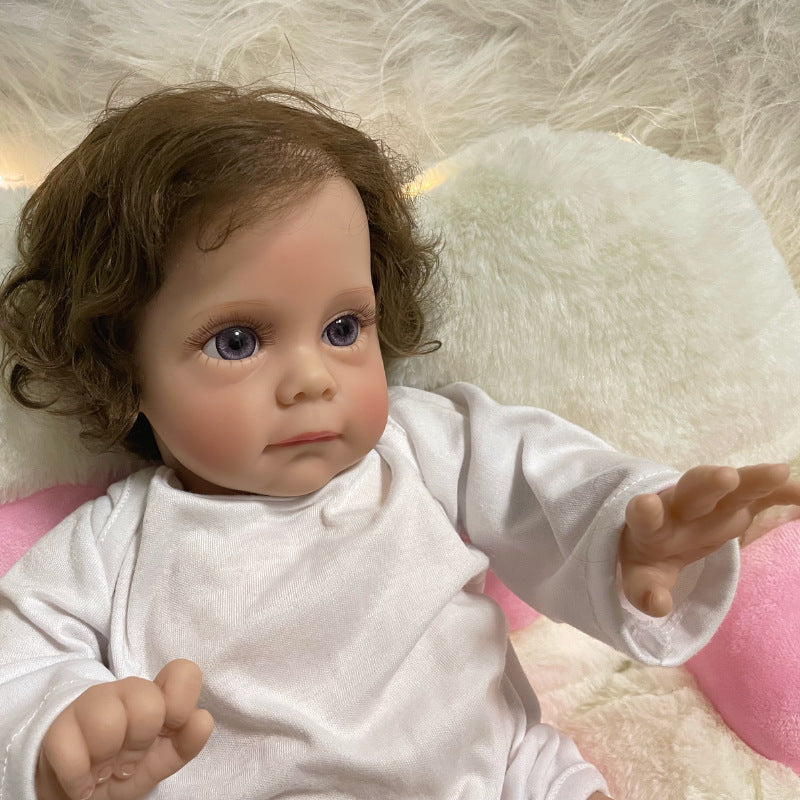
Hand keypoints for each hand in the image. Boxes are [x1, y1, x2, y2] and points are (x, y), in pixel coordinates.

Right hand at [36, 660, 212, 799]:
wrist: (75, 784)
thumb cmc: (123, 764)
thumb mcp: (161, 758)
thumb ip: (186, 742)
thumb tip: (203, 719)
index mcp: (155, 695)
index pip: (184, 672)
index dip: (182, 703)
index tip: (171, 727)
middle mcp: (124, 692)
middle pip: (148, 704)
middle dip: (142, 741)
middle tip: (129, 758)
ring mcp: (88, 706)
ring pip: (108, 722)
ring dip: (108, 758)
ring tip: (104, 768)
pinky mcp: (56, 730)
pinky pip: (70, 752)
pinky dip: (80, 779)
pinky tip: (83, 782)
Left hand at [619, 463, 799, 616]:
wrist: (656, 531)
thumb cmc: (649, 557)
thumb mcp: (641, 576)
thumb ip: (645, 591)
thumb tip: (659, 605)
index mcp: (652, 526)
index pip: (644, 517)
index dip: (645, 511)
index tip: (645, 504)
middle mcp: (681, 506)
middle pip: (693, 490)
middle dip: (708, 483)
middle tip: (725, 477)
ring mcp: (711, 501)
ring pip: (731, 487)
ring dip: (752, 479)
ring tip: (778, 472)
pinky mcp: (734, 502)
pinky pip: (761, 494)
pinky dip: (781, 491)